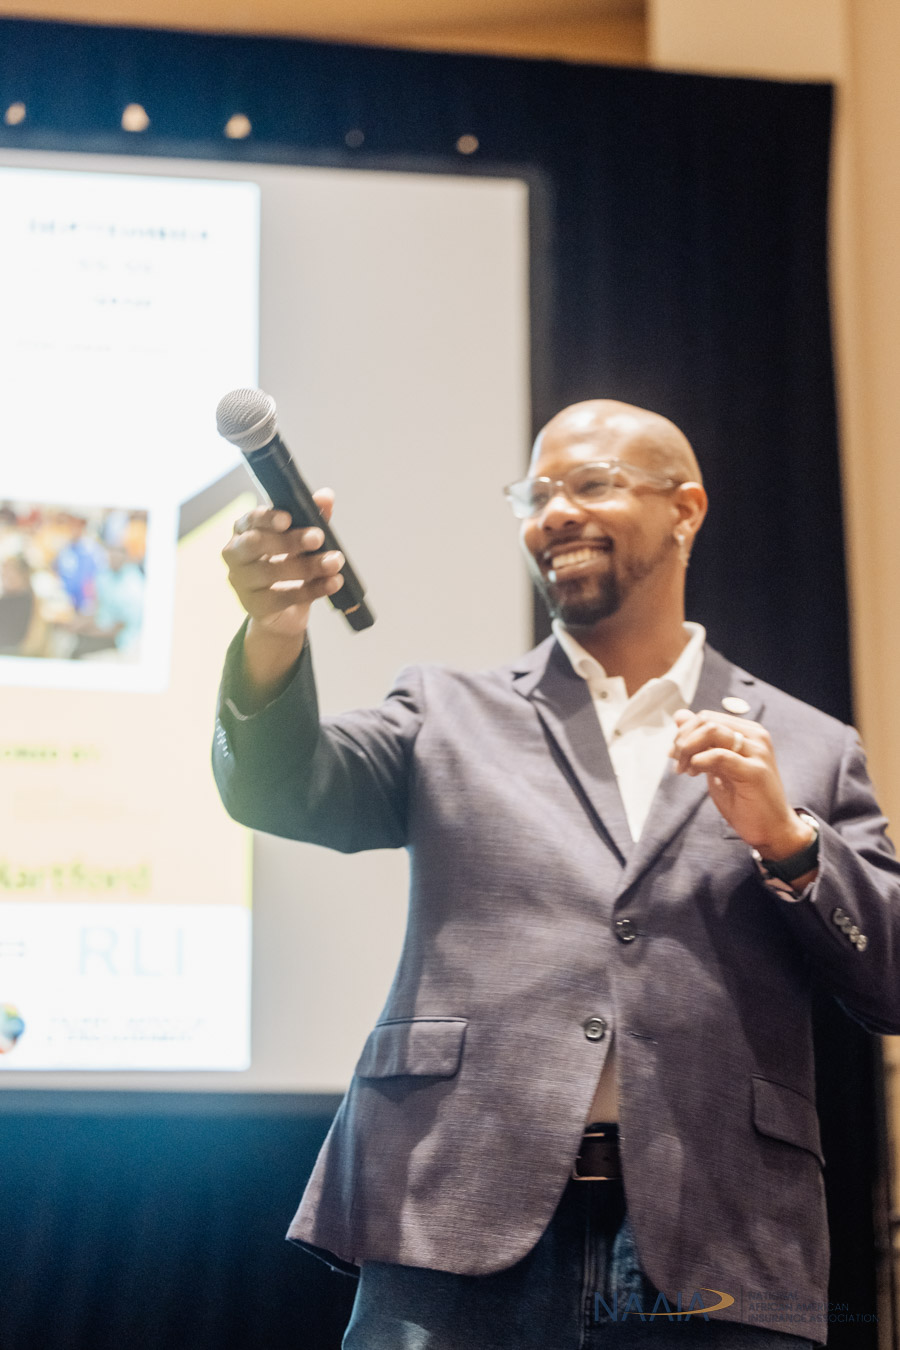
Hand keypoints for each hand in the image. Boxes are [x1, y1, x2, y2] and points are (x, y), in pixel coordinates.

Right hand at [222, 490, 343, 692]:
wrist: (284, 611)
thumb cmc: (289, 564)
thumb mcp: (301, 539)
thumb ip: (311, 516)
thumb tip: (326, 496)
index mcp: (243, 530)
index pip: (250, 520)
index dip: (267, 518)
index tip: (288, 518)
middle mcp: (235, 555)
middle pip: (254, 544)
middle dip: (288, 541)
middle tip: (318, 537)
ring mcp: (240, 582)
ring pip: (270, 573)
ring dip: (307, 566)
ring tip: (335, 562)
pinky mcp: (253, 607)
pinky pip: (282, 597)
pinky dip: (311, 590)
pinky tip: (333, 583)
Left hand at [669, 708, 814, 858]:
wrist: (772, 830)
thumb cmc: (745, 800)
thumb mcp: (716, 767)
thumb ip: (701, 743)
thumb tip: (679, 716)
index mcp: (747, 733)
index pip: (707, 717)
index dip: (684, 733)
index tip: (674, 754)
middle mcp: (755, 736)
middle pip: (706, 720)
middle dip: (683, 739)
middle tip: (677, 762)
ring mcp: (757, 752)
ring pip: (711, 731)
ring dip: (688, 749)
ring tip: (685, 770)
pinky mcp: (755, 771)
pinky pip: (719, 755)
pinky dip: (699, 761)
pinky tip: (694, 773)